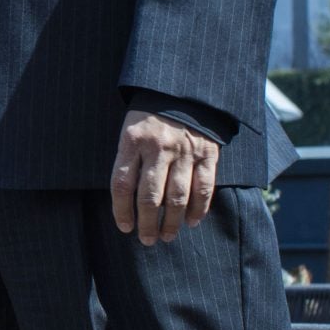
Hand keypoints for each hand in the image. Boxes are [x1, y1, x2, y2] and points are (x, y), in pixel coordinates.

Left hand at [110, 110, 218, 245]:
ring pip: (177, 197)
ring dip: (171, 222)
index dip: (121, 211)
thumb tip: (127, 200)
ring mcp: (184, 151)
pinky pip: (203, 187)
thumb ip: (129, 160)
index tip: (124, 227)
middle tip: (146, 239)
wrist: (183, 90)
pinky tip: (191, 222)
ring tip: (166, 236)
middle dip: (147, 224)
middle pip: (149, 197)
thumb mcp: (130, 129)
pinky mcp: (207, 153)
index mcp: (132, 140)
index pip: (122, 184)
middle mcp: (158, 147)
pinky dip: (198, 209)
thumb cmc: (150, 115)